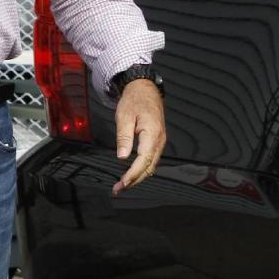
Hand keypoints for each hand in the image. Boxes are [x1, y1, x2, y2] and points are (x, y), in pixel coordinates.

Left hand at [112, 80, 166, 195]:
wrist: (145, 89)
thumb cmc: (134, 101)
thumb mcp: (124, 116)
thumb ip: (124, 137)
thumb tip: (123, 157)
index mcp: (152, 134)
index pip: (143, 160)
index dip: (133, 174)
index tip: (122, 183)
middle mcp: (159, 140)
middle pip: (149, 167)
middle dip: (134, 181)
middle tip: (118, 189)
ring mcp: (160, 141)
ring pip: (151, 166)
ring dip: (138, 177)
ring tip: (123, 185)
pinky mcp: (157, 141)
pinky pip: (151, 160)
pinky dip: (142, 169)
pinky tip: (132, 175)